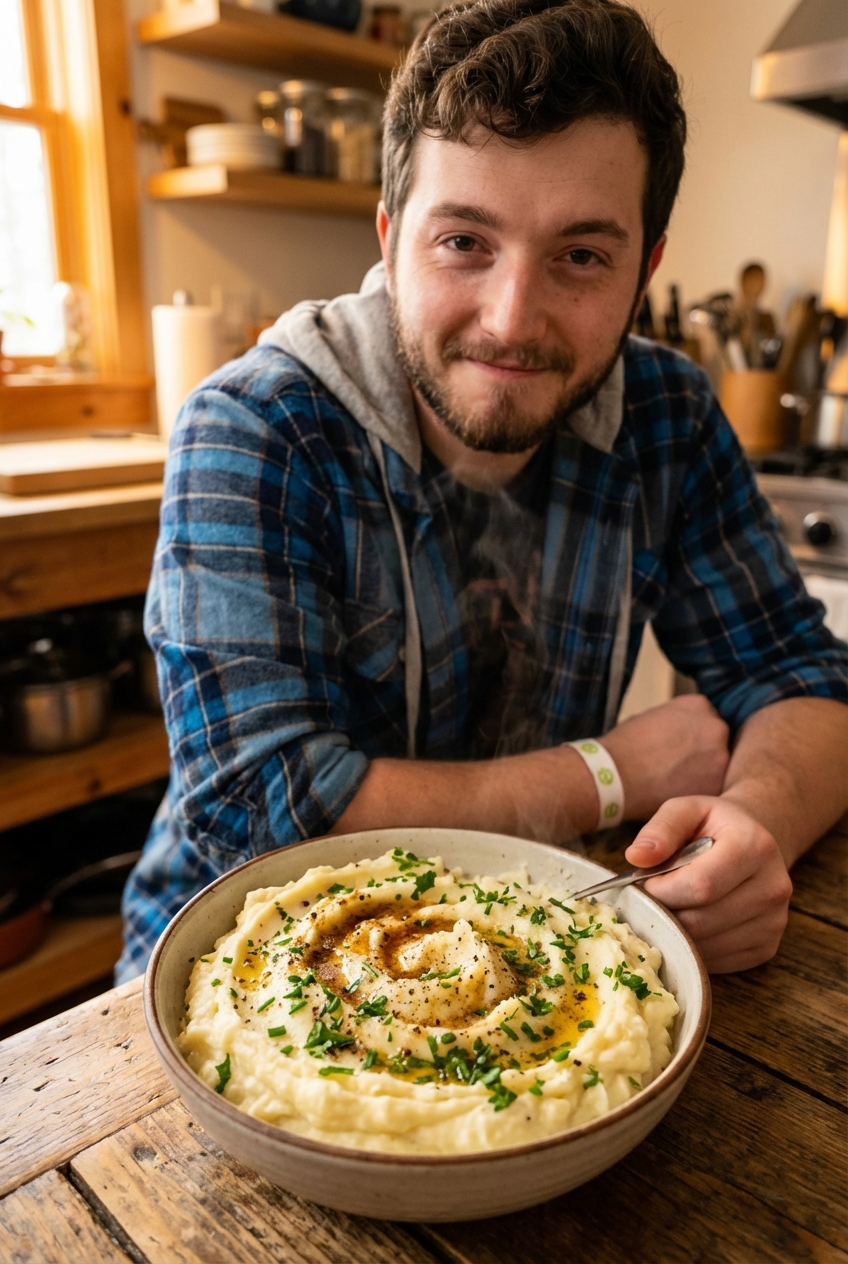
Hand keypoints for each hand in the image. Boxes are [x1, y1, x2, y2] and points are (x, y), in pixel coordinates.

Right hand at [603, 694, 729, 820]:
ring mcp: (720, 755)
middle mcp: (715, 726)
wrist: (615, 776)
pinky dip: (699, 791)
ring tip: (674, 781)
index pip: (705, 718)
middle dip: (701, 752)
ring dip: (702, 772)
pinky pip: (713, 788)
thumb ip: (676, 720)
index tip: (678, 746)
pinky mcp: (718, 784)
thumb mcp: (651, 717)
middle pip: (716, 740)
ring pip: (717, 766)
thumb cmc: (624, 746)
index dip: (691, 735)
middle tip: (677, 765)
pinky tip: (676, 792)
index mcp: (698, 704)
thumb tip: (681, 732)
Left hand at [624, 795, 792, 971]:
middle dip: (665, 912)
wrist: (754, 844)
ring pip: (706, 947)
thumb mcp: (685, 810)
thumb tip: (636, 857)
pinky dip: (692, 949)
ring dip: (675, 933)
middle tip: (652, 898)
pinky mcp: (767, 948)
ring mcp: (774, 923)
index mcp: (755, 847)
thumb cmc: (712, 827)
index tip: (646, 882)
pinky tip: (688, 923)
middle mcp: (773, 888)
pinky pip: (716, 962)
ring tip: (670, 907)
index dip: (662, 890)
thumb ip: (660, 829)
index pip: (700, 885)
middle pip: (701, 920)